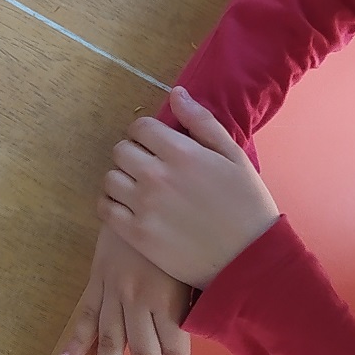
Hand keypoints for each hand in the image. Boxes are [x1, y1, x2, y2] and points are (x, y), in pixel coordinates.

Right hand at [56, 225, 192, 354]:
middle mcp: (139, 297)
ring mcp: (114, 290)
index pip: (175, 346)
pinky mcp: (97, 280)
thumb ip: (194, 295)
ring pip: (111, 343)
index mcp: (167, 294)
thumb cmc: (179, 224)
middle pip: (144, 354)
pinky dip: (76, 341)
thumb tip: (204, 329)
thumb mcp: (192, 260)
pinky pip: (85, 314)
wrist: (141, 188)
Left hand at [99, 88, 279, 289]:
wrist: (250, 260)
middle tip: (149, 168)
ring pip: (110, 177)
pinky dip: (111, 204)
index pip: (140, 127)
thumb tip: (176, 93)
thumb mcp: (234, 156)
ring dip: (121, 179)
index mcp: (181, 153)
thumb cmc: (247, 205)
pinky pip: (105, 208)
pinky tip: (128, 207)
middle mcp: (156, 175)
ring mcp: (143, 206)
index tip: (156, 145)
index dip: (146, 133)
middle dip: (133, 154)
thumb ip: (202, 122)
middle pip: (121, 150)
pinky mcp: (136, 234)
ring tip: (138, 188)